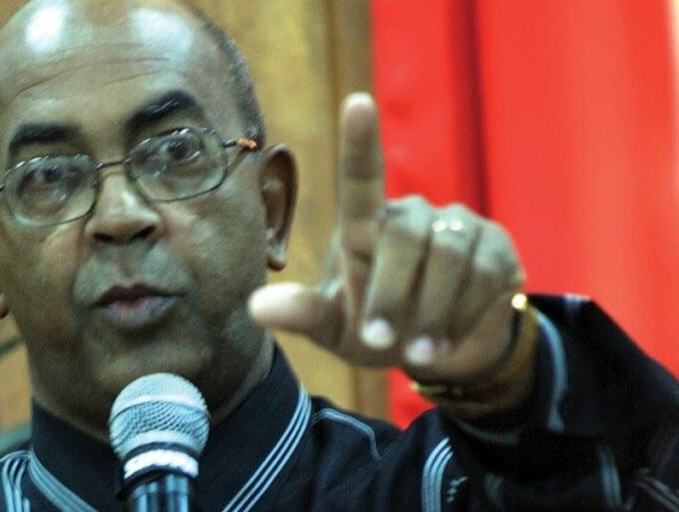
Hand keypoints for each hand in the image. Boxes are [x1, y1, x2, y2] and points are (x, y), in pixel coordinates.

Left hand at [249, 93, 525, 385]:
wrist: (441, 355)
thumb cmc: (376, 332)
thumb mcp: (335, 330)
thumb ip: (303, 314)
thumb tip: (255, 307)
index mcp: (365, 225)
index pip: (362, 176)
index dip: (361, 141)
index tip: (356, 103)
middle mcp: (411, 215)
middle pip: (404, 235)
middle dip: (391, 294)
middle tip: (381, 341)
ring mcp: (458, 227)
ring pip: (449, 257)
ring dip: (430, 311)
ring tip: (417, 350)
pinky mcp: (496, 248)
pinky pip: (485, 274)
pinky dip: (462, 316)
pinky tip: (449, 339)